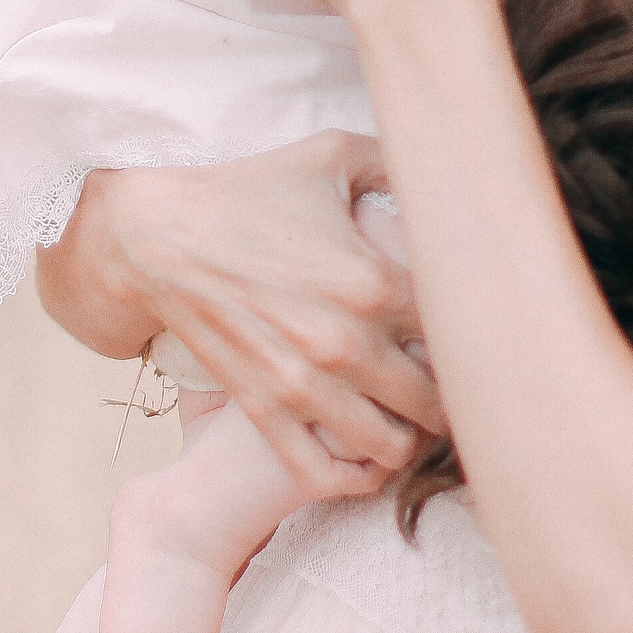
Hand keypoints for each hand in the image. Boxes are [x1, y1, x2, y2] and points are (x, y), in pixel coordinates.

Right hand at [36, 134, 442, 492]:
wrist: (156, 237)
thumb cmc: (246, 193)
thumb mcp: (329, 156)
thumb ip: (400, 161)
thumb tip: (445, 167)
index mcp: (372, 281)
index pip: (460, 334)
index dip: (476, 337)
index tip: (474, 333)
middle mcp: (344, 343)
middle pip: (437, 402)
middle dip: (455, 399)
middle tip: (455, 387)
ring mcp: (303, 385)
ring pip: (391, 447)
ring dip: (412, 439)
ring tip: (413, 419)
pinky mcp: (265, 410)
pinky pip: (324, 472)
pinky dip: (356, 476)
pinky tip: (367, 456)